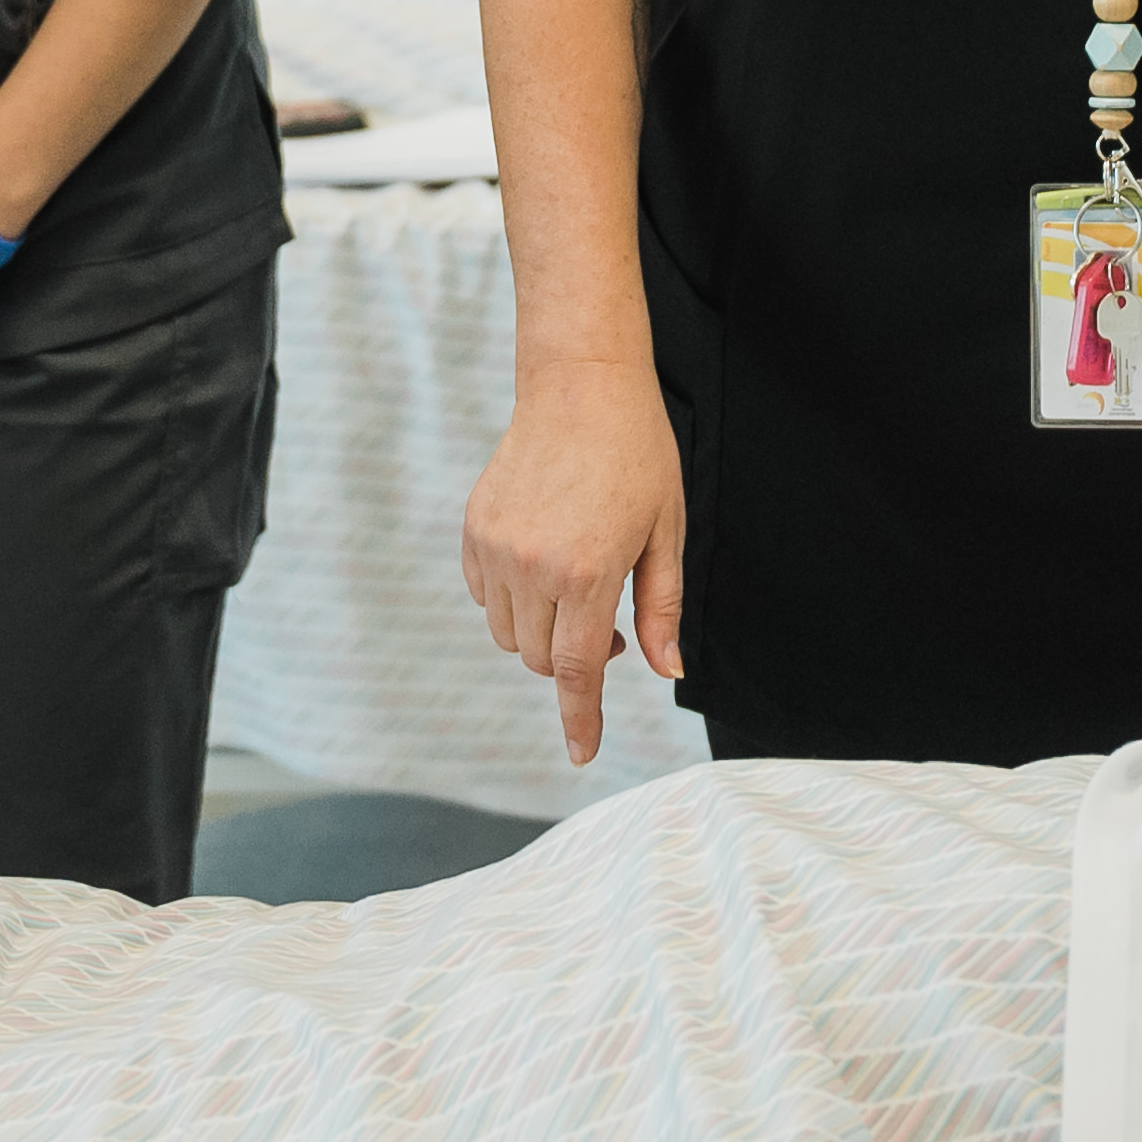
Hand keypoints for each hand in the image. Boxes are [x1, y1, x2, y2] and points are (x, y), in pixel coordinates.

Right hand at [462, 353, 686, 766]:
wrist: (582, 387)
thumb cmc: (638, 456)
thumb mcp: (665, 533)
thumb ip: (661, 608)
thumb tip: (667, 670)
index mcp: (586, 572)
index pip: (574, 671)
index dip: (579, 718)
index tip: (580, 754)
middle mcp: (532, 567)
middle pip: (538, 658)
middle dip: (570, 660)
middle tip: (609, 620)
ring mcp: (496, 548)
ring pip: (506, 632)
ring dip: (538, 630)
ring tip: (576, 584)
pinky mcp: (474, 530)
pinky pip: (484, 595)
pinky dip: (510, 599)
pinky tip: (543, 562)